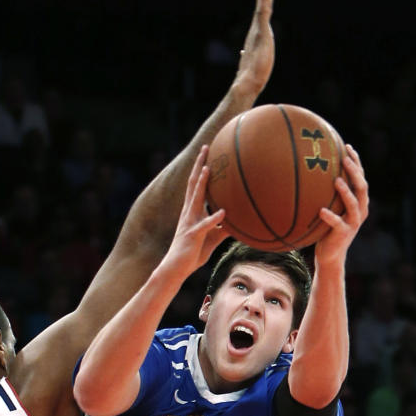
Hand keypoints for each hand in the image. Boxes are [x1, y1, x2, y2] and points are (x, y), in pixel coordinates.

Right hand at [159, 146, 229, 278]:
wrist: (177, 269)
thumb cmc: (193, 253)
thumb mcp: (213, 237)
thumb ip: (223, 227)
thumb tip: (239, 221)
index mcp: (192, 211)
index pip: (196, 185)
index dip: (201, 168)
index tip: (208, 152)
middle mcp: (189, 212)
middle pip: (193, 184)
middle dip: (199, 165)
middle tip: (205, 147)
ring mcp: (189, 222)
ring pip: (195, 199)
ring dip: (201, 184)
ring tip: (208, 169)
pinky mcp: (192, 235)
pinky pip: (204, 225)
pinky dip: (213, 218)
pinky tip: (223, 212)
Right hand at [231, 0, 275, 103]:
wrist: (246, 83)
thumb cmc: (250, 79)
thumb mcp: (254, 67)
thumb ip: (249, 60)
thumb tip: (243, 56)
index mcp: (255, 39)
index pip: (261, 19)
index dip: (263, 6)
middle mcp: (255, 32)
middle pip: (262, 9)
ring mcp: (257, 30)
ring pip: (263, 7)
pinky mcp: (260, 30)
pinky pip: (263, 9)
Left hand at [314, 144, 368, 265]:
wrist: (330, 254)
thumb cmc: (326, 227)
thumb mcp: (327, 206)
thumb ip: (324, 192)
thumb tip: (305, 170)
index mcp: (358, 201)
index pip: (360, 177)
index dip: (356, 162)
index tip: (346, 147)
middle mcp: (360, 210)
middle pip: (362, 187)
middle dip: (355, 172)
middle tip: (344, 159)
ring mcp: (353, 223)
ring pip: (354, 205)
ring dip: (346, 192)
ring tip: (336, 180)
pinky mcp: (343, 234)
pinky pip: (337, 224)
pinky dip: (330, 217)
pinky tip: (321, 211)